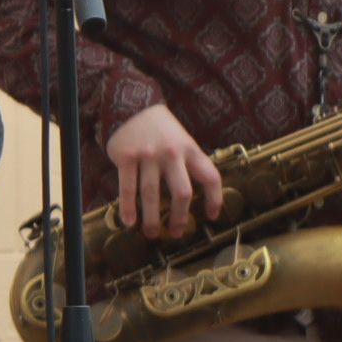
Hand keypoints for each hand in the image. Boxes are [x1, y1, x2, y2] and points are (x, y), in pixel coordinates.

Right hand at [105, 103, 225, 239]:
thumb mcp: (182, 140)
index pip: (210, 177)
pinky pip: (127, 187)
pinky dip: (128, 207)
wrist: (132, 108)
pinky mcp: (126, 157)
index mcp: (190, 150)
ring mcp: (148, 156)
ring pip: (152, 194)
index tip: (212, 215)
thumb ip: (189, 162)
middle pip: (182, 193)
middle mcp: (172, 154)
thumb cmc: (161, 130)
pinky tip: (129, 221)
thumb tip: (195, 195)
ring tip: (152, 233)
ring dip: (152, 218)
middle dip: (179, 218)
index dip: (215, 199)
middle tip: (176, 233)